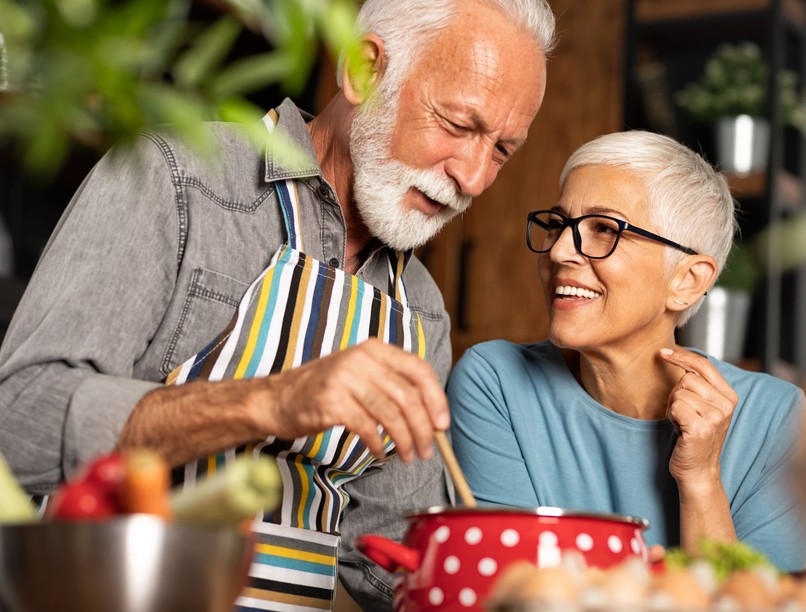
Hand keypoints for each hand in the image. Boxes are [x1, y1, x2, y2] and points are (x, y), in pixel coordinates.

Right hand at [254, 338, 449, 462]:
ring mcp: (345, 378)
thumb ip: (392, 385)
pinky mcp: (331, 401)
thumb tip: (433, 415)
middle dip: (423, 428)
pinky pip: (367, 427)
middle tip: (427, 450)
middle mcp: (361, 358)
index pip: (418, 370)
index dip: (436, 399)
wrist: (277, 399)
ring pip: (390, 414)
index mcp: (374, 349)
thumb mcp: (361, 374)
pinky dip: (378, 445)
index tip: (442, 424)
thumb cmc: (325, 390)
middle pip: (407, 396)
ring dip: (404, 441)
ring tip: (407, 456)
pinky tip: (380, 454)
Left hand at [660, 347, 737, 492]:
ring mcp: (715, 417)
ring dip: (673, 407)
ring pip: (679, 393)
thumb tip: (675, 356)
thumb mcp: (703, 407)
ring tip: (682, 423)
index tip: (663, 352)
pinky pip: (675, 407)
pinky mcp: (701, 428)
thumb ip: (698, 385)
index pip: (704, 365)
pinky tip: (680, 430)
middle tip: (681, 414)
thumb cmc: (695, 436)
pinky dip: (671, 417)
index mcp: (728, 396)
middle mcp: (725, 405)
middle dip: (675, 394)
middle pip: (686, 379)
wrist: (698, 470)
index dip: (682, 356)